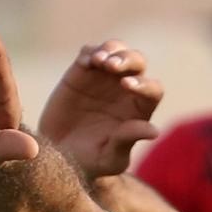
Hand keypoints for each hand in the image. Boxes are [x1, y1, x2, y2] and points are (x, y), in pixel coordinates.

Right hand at [37, 39, 162, 184]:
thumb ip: (127, 141)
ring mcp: (103, 76)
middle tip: (113, 66)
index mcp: (139, 108)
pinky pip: (89, 53)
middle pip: (137, 62)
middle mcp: (125, 87)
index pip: (151, 89)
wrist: (58, 154)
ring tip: (98, 61)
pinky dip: (88, 53)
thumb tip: (154, 131)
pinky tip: (84, 63)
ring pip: (116, 50)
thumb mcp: (109, 158)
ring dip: (110, 50)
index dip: (143, 85)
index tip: (127, 86)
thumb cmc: (90, 161)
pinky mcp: (81, 71)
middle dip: (127, 60)